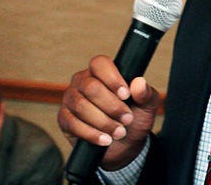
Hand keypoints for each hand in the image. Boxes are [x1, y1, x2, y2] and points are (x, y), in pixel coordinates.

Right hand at [58, 55, 162, 169]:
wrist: (124, 146)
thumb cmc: (133, 119)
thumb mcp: (146, 107)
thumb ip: (146, 93)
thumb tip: (139, 83)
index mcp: (101, 73)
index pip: (100, 64)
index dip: (112, 79)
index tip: (126, 95)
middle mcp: (82, 82)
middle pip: (91, 87)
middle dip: (112, 106)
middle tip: (127, 119)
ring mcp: (71, 99)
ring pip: (81, 106)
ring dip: (103, 122)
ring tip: (119, 132)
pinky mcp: (64, 119)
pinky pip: (72, 123)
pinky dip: (91, 134)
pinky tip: (105, 140)